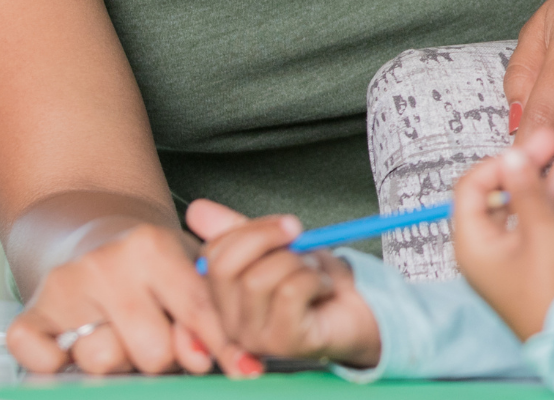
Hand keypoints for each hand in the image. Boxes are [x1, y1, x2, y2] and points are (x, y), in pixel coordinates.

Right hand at [5, 221, 250, 375]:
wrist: (92, 231)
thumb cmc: (151, 262)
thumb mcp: (189, 268)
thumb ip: (208, 312)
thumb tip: (213, 362)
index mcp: (150, 246)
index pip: (196, 312)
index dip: (220, 345)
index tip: (240, 369)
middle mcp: (105, 263)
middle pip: (153, 352)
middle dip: (164, 357)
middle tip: (159, 337)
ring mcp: (65, 287)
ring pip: (102, 361)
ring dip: (116, 362)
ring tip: (123, 339)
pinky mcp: (32, 310)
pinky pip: (34, 354)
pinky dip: (48, 363)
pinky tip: (68, 355)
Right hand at [186, 199, 381, 368]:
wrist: (357, 312)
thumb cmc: (315, 281)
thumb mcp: (276, 247)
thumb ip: (238, 230)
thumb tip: (196, 209)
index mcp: (222, 296)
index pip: (211, 255)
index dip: (248, 230)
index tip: (282, 225)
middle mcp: (229, 321)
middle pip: (223, 267)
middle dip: (266, 237)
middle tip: (298, 234)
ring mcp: (254, 338)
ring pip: (258, 279)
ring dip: (296, 262)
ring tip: (312, 270)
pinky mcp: (283, 344)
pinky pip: (289, 293)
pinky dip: (314, 279)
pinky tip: (322, 288)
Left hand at [452, 130, 553, 339]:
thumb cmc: (550, 297)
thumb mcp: (540, 233)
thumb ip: (527, 190)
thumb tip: (511, 152)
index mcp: (474, 242)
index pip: (472, 186)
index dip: (499, 162)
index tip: (528, 148)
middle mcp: (492, 249)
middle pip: (509, 196)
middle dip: (539, 169)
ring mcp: (520, 258)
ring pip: (539, 212)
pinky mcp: (546, 267)